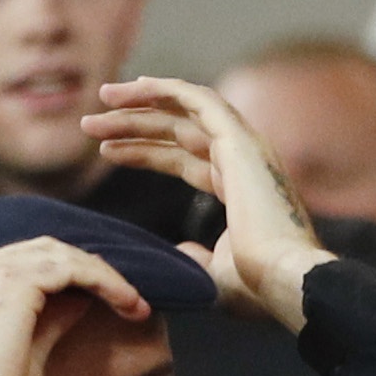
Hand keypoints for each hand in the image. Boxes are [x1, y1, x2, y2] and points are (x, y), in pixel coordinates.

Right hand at [0, 235, 155, 375]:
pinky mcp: (12, 281)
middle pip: (45, 251)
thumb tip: (82, 298)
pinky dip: (104, 280)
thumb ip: (50, 318)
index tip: (106, 298)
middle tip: (128, 298)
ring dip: (104, 276)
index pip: (27, 262)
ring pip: (62, 255)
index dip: (71, 274)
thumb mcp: (27, 352)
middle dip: (90, 270)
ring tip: (134, 303)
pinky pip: (71, 267)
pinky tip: (126, 302)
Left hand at [82, 76, 330, 333]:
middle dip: (134, 124)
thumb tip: (182, 249)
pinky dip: (167, 89)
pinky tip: (134, 88)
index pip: (186, 158)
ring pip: (186, 111)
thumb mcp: (217, 275)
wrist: (285, 282)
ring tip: (100, 99)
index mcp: (243, 188)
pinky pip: (199, 100)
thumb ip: (198, 258)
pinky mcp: (240, 141)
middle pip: (179, 131)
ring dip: (142, 103)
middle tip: (90, 124)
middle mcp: (246, 161)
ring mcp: (246, 147)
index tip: (106, 150)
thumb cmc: (259, 288)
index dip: (145, 151)